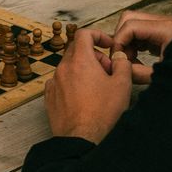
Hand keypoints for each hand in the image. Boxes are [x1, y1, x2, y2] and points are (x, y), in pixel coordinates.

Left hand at [45, 29, 131, 143]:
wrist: (81, 137)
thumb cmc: (101, 113)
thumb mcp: (122, 85)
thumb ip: (122, 64)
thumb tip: (118, 56)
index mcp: (80, 61)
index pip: (84, 34)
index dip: (98, 35)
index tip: (107, 45)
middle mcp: (63, 68)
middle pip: (77, 50)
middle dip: (94, 55)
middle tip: (107, 70)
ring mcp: (54, 82)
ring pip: (68, 66)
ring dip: (82, 69)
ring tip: (96, 86)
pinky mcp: (49, 96)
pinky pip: (60, 81)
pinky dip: (71, 82)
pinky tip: (82, 96)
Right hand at [112, 11, 171, 83]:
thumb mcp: (162, 75)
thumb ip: (138, 73)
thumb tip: (121, 68)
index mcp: (167, 30)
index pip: (130, 27)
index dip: (119, 43)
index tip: (119, 60)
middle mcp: (165, 23)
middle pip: (129, 19)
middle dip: (121, 39)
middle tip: (124, 58)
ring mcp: (164, 26)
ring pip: (134, 24)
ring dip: (127, 41)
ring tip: (132, 61)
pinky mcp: (164, 33)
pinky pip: (142, 32)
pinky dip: (135, 44)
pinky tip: (139, 60)